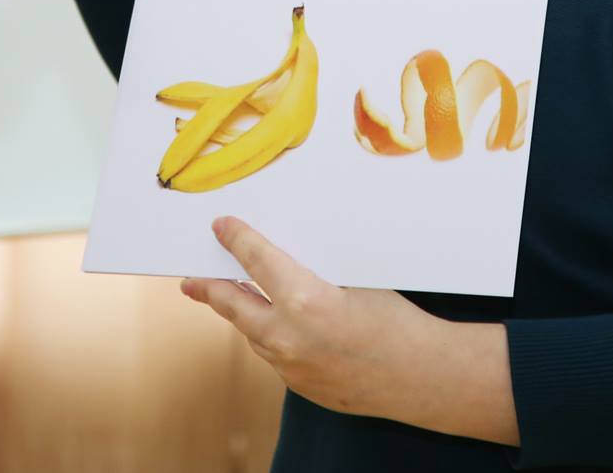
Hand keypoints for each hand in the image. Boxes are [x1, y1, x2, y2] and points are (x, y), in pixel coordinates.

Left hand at [181, 217, 441, 420]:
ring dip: (243, 314)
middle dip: (208, 289)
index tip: (220, 227)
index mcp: (303, 300)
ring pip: (252, 333)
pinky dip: (270, 337)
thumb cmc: (396, 321)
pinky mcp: (298, 387)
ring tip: (231, 298)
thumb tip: (285, 257)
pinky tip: (277, 327)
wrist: (420, 377)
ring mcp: (290, 367)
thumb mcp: (355, 280)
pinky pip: (274, 355)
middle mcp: (287, 337)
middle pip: (233, 305)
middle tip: (191, 279)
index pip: (255, 260)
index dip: (236, 239)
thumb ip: (313, 272)